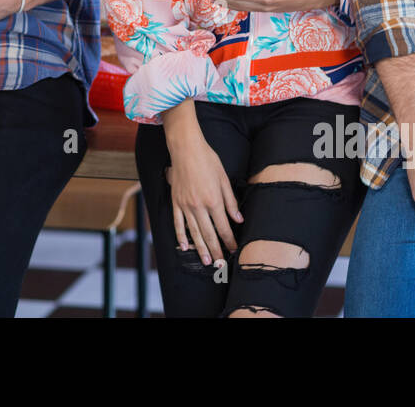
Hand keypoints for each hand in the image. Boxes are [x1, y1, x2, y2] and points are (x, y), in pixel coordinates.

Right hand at [162, 105, 242, 265]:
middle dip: (217, 250)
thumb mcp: (224, 178)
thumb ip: (231, 201)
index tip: (234, 249)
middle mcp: (199, 206)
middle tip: (221, 264)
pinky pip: (178, 223)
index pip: (224, 227)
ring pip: (194, 232)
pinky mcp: (176, 202)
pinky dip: (180, 236)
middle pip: (209, 234)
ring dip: (200, 249)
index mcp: (213, 200)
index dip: (230, 240)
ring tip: (206, 261)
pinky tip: (184, 246)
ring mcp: (185, 205)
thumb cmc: (207, 160)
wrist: (186, 148)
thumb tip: (238, 218)